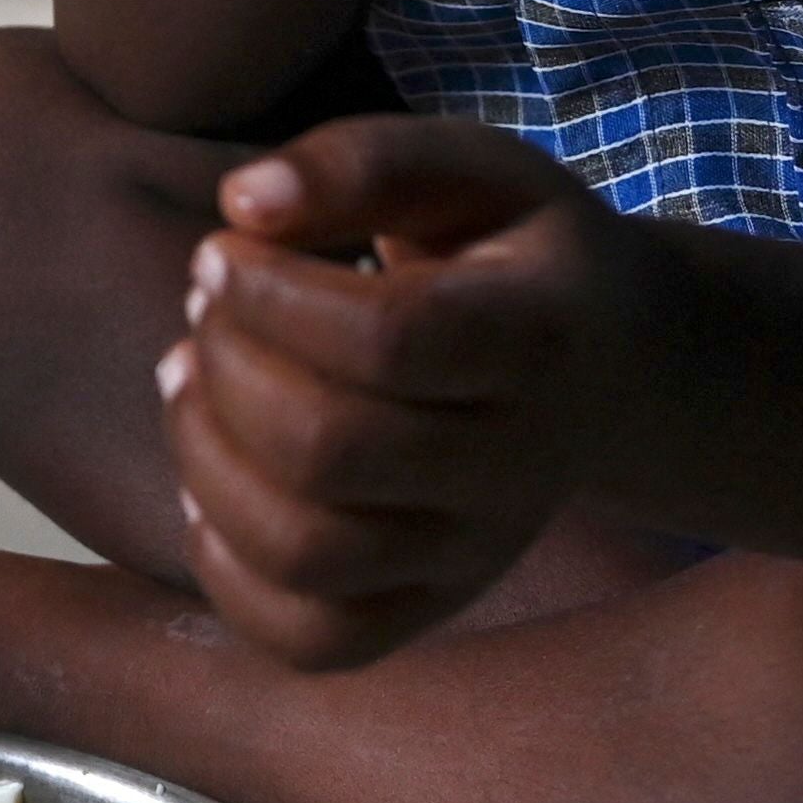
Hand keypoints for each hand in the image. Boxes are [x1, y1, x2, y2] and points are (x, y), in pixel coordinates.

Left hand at [164, 116, 662, 668]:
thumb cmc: (511, 254)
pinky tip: (210, 477)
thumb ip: (360, 163)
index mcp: (539, 336)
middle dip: (226, 364)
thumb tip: (245, 202)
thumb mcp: (466, 170)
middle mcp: (518, 466)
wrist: (614, 369)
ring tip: (188, 377)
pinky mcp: (430, 608)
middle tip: (207, 306)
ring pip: (306, 555)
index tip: (221, 250)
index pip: (387, 340)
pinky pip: (310, 639)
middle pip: (329, 451)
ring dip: (203, 457)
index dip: (269, 294)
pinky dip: (224, 569)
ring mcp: (476, 552)